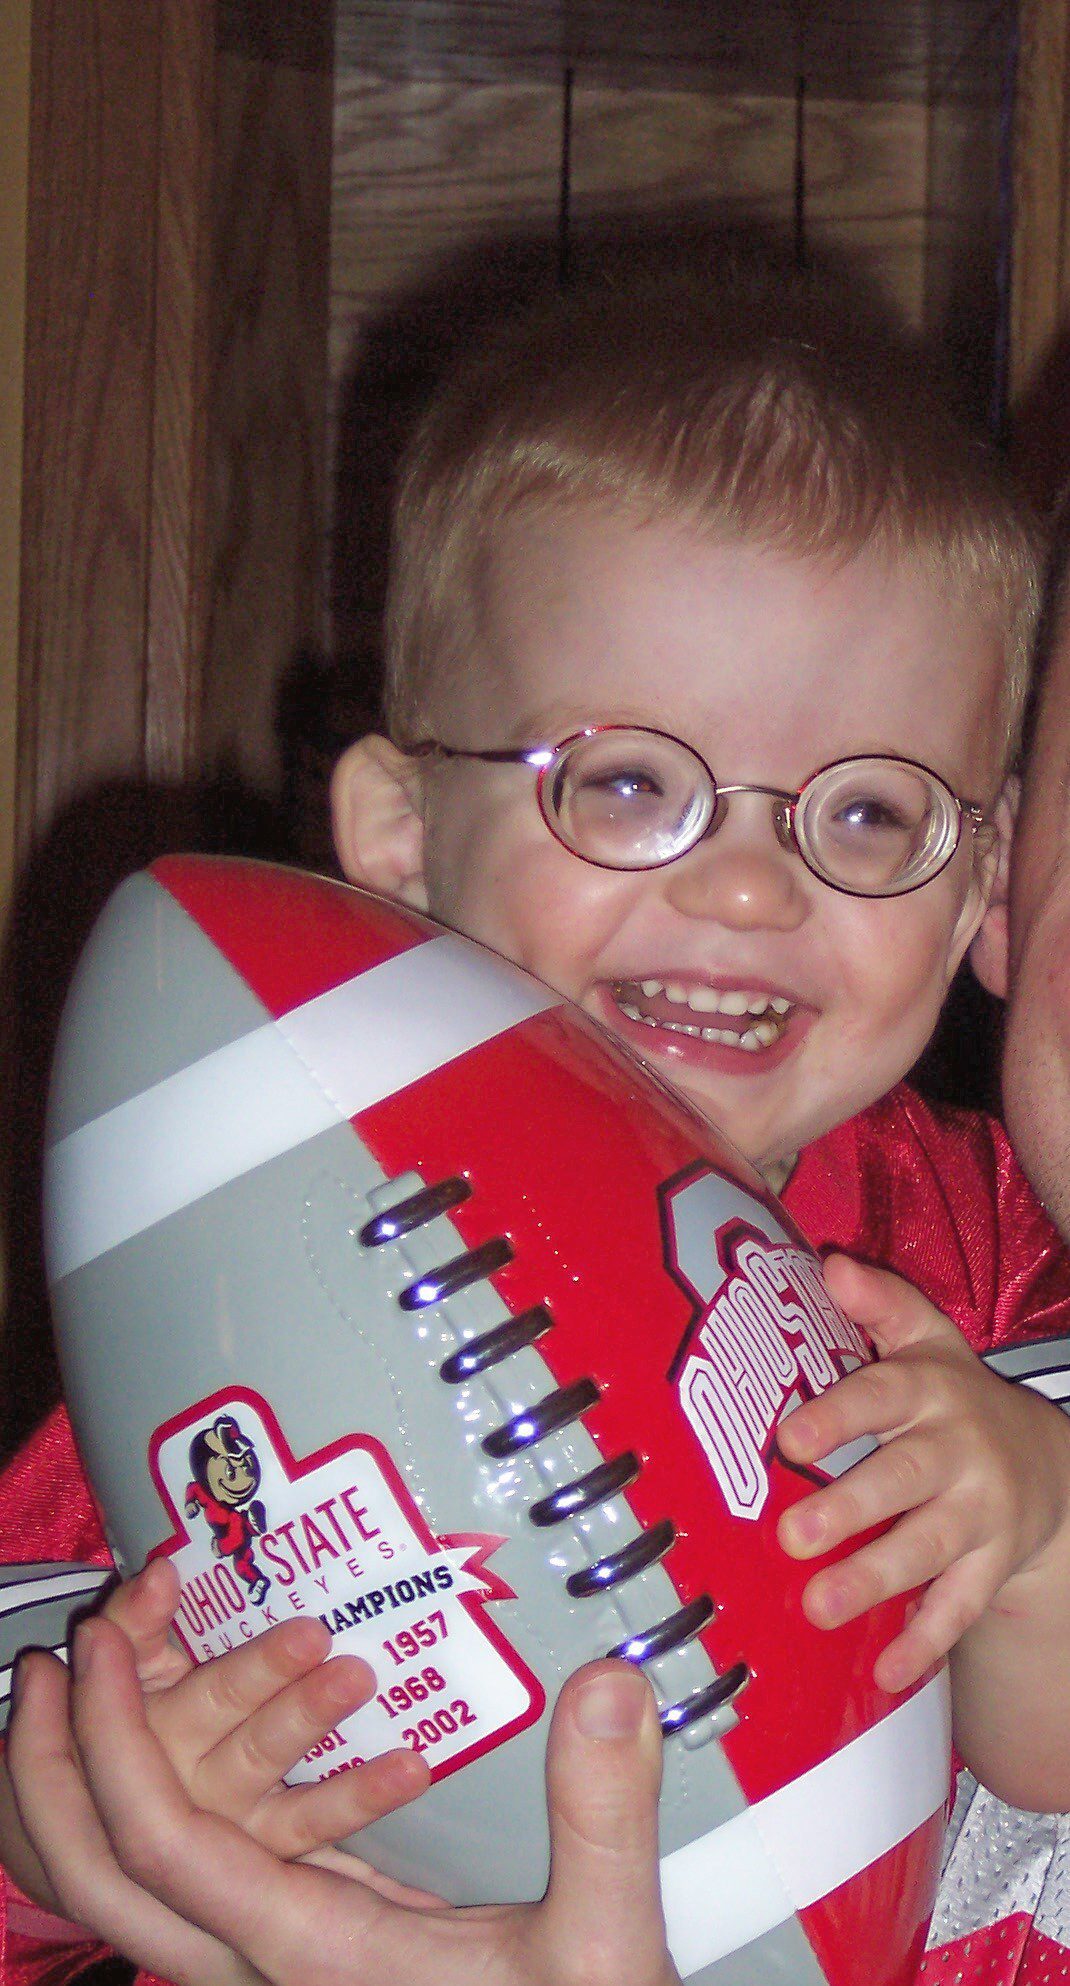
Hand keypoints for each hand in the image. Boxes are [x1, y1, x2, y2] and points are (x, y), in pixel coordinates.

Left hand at [5, 1615, 675, 1985]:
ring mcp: (289, 1956)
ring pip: (151, 1882)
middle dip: (59, 1768)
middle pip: (112, 1877)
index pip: (164, 1846)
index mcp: (309, 1951)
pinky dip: (174, 1797)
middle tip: (55, 1659)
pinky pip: (213, 1870)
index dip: (112, 1742)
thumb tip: (603, 1686)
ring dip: (109, 1780)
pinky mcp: (320, 1946)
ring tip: (108, 1677)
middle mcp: (273, 1958)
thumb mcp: (602, 1947)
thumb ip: (601, 1819)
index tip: (96, 1644)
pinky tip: (217, 1733)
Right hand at [101, 1558, 429, 1861]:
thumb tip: (161, 1572)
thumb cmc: (134, 1703)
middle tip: (360, 1674)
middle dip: (308, 1713)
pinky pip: (315, 1841)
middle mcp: (194, 1790)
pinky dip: (361, 1812)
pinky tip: (410, 1781)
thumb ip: (137, 1618)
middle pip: (258, 1751)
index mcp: (158, 1733)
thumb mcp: (122, 1661)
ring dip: (352, 1789)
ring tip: (409, 1764)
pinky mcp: (265, 1858)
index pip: (214, 1697)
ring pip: (292, 1813)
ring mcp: (233, 1833)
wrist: (110, 1807)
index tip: (313, 1633)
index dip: (261, 1669)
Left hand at [776, 1253, 1069, 1693]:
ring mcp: (981, 1512)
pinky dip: (926, 1643)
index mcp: (930, 1390)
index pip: (883, 1396)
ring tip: (819, 1608)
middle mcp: (958, 1450)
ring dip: (876, 1580)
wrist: (1050, 1462)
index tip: (789, 1438)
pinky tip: (886, 1674)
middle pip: (904, 1480)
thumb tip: (832, 1262)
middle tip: (791, 1536)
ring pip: (930, 1549)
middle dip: (850, 1508)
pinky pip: (961, 1608)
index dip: (839, 1415)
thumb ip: (882, 1304)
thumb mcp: (929, 1342)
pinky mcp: (993, 1565)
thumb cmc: (952, 1399)